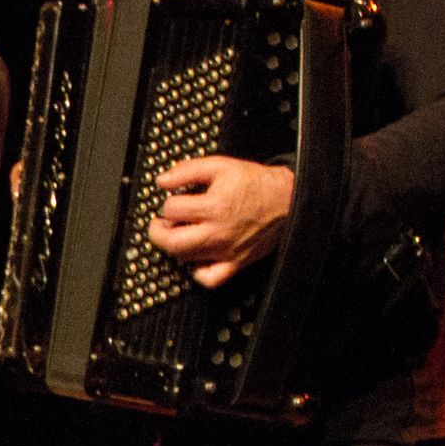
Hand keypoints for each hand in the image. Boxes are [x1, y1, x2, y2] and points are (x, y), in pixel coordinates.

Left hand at [146, 156, 294, 288]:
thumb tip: (162, 181)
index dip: (167, 202)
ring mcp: (226, 251)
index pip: (172, 210)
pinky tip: (196, 258)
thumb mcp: (220, 166)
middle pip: (172, 242)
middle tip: (160, 225)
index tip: (173, 199)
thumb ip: (187, 171)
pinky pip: (209, 279)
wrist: (286, 199)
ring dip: (176, 246)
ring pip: (185, 259)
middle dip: (158, 232)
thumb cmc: (256, 184)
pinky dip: (197, 272)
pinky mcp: (235, 263)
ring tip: (180, 233)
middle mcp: (218, 232)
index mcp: (213, 207)